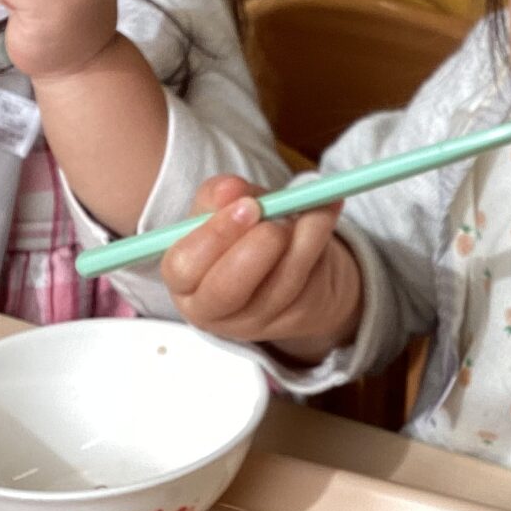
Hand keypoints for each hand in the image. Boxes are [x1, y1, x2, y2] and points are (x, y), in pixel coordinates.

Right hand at [162, 175, 362, 360]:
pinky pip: (312, 279)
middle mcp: (214, 309)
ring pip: (281, 283)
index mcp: (184, 281)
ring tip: (309, 205)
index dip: (215, 235)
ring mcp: (258, 320)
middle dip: (253, 250)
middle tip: (274, 220)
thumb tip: (230, 189)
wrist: (287, 269)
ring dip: (301, 237)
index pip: (183, 267)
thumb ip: (218, 197)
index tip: (246, 205)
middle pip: (226, 291)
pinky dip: (322, 238)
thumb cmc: (240, 237)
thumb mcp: (221, 211)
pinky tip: (327, 209)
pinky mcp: (297, 318)